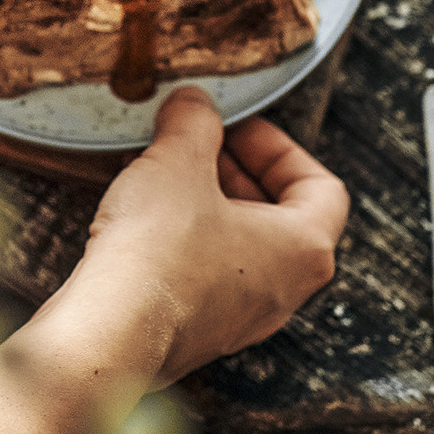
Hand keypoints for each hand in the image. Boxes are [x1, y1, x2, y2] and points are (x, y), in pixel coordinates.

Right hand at [0, 87, 347, 433]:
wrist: (110, 331)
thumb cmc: (159, 251)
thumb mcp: (178, 160)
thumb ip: (194, 121)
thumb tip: (194, 102)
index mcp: (304, 249)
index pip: (322, 188)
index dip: (279, 147)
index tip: (237, 128)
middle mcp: (284, 291)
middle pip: (281, 215)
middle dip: (237, 169)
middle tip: (197, 143)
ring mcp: (242, 318)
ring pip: (241, 244)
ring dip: (208, 201)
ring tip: (163, 171)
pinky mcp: (199, 331)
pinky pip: (207, 271)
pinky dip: (186, 234)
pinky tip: (143, 213)